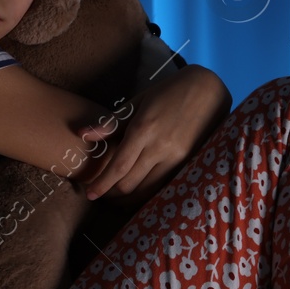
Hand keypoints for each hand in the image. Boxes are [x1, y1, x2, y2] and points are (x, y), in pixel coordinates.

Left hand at [79, 64, 230, 205]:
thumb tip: (82, 134)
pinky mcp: (189, 162)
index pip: (118, 167)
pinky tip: (140, 192)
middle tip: (102, 194)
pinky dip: (149, 193)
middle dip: (112, 194)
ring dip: (129, 198)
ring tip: (117, 197)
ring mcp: (177, 157)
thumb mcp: (138, 102)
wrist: (207, 90)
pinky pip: (164, 185)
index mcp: (144, 129)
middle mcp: (160, 147)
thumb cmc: (169, 92)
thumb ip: (111, 123)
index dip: (102, 184)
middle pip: (130, 183)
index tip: (90, 194)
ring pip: (148, 190)